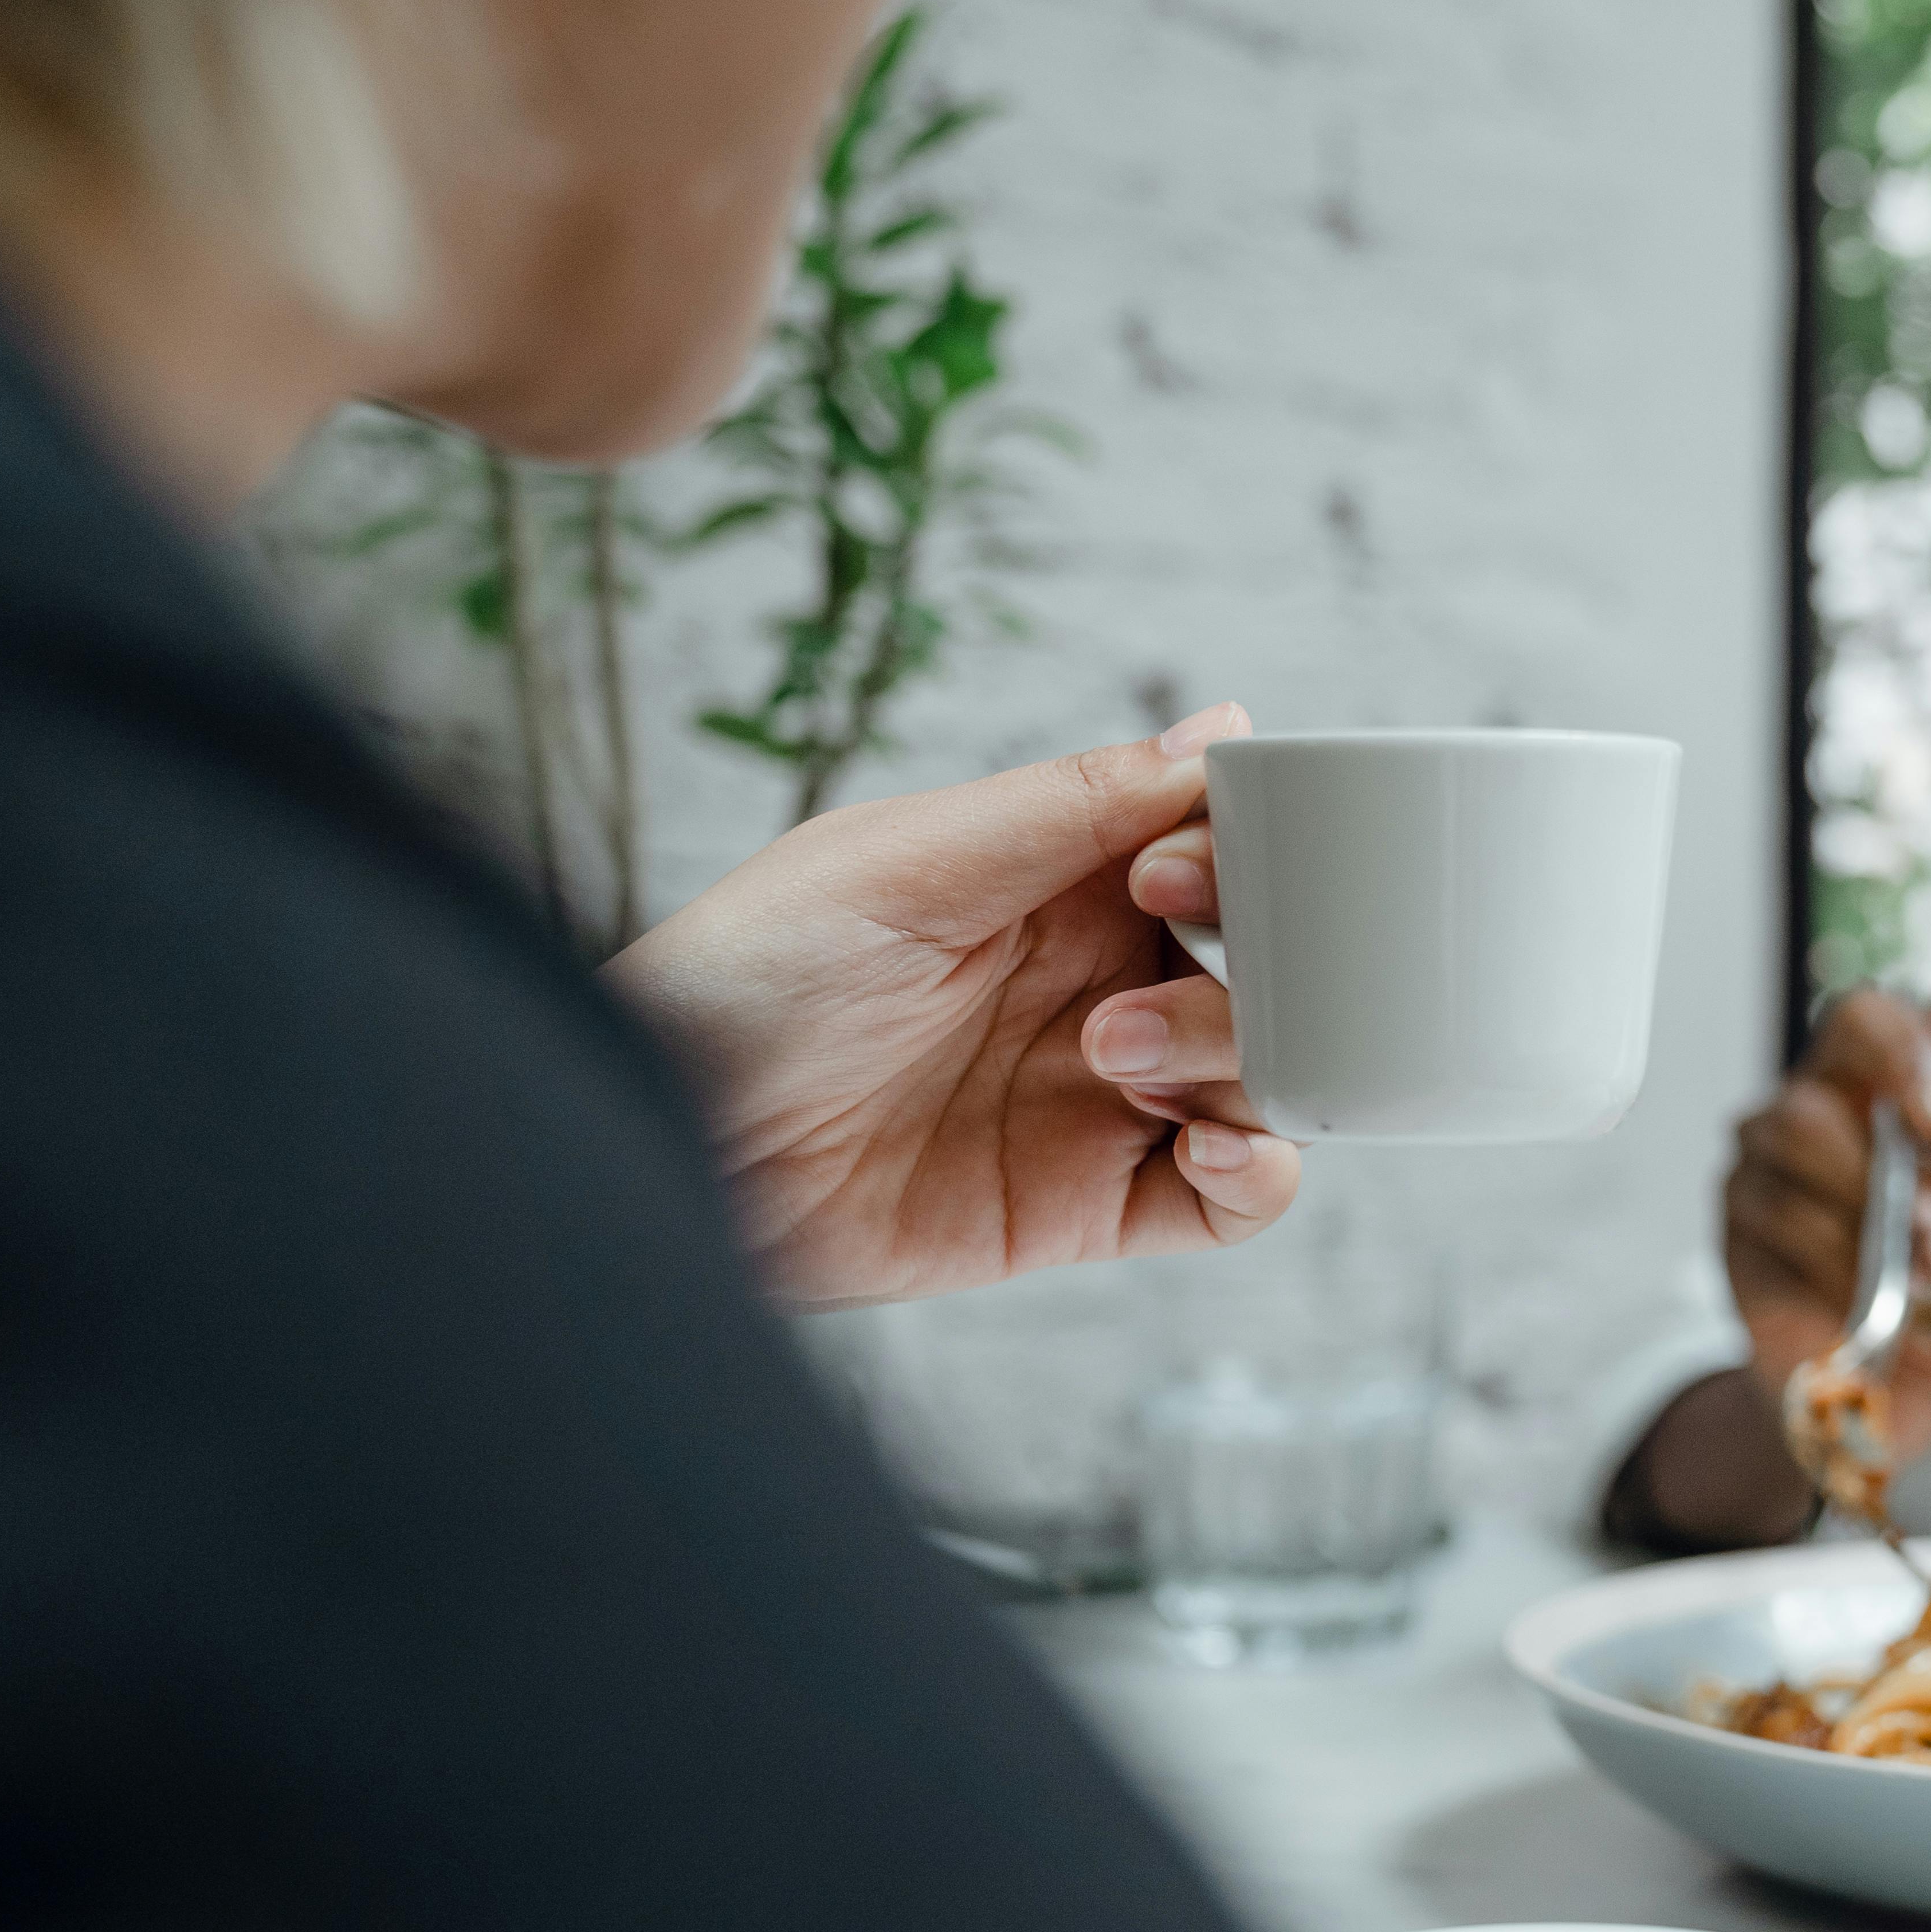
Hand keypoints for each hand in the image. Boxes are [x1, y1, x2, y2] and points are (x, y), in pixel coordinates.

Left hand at [606, 705, 1295, 1309]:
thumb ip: (1073, 805)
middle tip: (1130, 1004)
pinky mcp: (1085, 1207)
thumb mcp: (903, 862)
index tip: (1172, 876)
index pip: (1219, 854)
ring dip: (1239, 1067)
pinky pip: (1228, 1200)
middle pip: (1265, 972)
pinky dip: (1259, 1175)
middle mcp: (1097, 985)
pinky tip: (1212, 1149)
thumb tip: (1222, 724)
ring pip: (1266, 1079)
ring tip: (1124, 1065)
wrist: (665, 1140)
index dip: (1238, 862)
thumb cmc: (746, 977)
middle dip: (1249, 980)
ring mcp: (1100, 1101)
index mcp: (1061, 883)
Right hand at [1722, 988, 1930, 1471]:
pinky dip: (1839, 1283)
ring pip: (1787, 1172)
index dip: (1903, 1056)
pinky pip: (1775, 1239)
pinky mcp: (1732, 1234)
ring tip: (1926, 1301)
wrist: (1887, 1389)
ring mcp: (1755, 1169)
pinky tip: (1875, 1321)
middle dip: (1891, 1186)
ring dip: (1869, 1242)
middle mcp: (1799, 1109)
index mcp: (1866, 1082)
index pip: (1862, 1019)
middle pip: (1808, 1105)